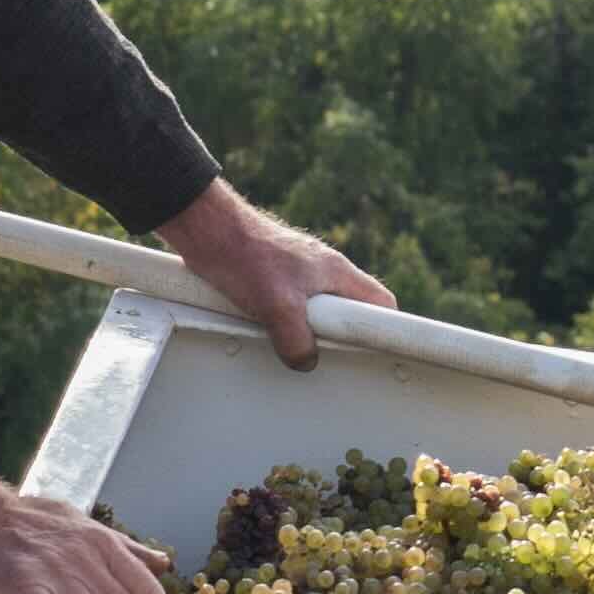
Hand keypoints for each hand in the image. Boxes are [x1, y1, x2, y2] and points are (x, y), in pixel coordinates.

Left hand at [157, 181, 393, 369]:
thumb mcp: (278, 306)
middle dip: (339, 339)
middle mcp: (324, 274)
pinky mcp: (276, 282)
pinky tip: (263, 332)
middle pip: (349, 314)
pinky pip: (290, 312)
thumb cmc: (246, 255)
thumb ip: (297, 340)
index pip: (382, 304)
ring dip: (304, 334)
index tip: (378, 354)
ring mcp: (300, 278)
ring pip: (316, 316)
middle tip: (324, 356)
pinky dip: (280, 326)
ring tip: (286, 344)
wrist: (207, 231)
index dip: (386, 330)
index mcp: (338, 273)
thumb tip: (305, 362)